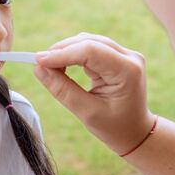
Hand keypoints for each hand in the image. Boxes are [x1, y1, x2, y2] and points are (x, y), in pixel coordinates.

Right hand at [34, 32, 154, 153]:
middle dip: (61, 51)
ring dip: (66, 51)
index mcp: (128, 71)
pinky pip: (91, 48)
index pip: (90, 51)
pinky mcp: (117, 56)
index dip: (62, 53)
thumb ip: (63, 90)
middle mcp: (129, 57)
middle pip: (88, 42)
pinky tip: (62, 66)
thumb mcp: (87, 113)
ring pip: (88, 41)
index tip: (38, 61)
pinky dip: (73, 55)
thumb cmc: (115, 128)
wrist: (136, 132)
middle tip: (39, 65)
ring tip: (49, 68)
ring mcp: (125, 55)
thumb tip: (39, 69)